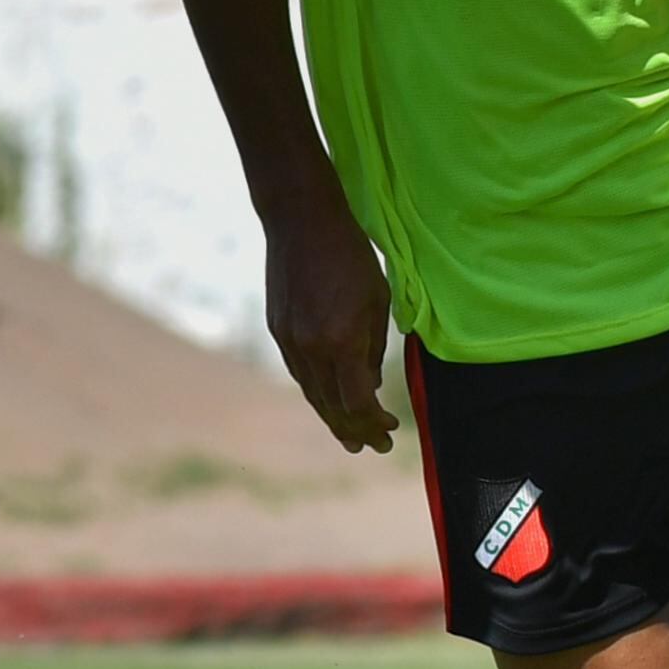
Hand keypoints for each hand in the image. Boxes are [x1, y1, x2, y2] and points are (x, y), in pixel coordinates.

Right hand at [263, 191, 401, 455]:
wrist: (300, 222)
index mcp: (341, 341)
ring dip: (333, 418)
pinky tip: (328, 399)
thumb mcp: (377, 301)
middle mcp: (311, 349)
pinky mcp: (278, 331)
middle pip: (332, 406)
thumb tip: (368, 384)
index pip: (357, 402)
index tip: (391, 431)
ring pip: (312, 393)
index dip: (375, 423)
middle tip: (373, 446)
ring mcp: (289, 341)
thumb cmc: (350, 256)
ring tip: (349, 436)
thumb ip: (373, 348)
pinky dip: (316, 392)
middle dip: (355, 431)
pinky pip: (299, 373)